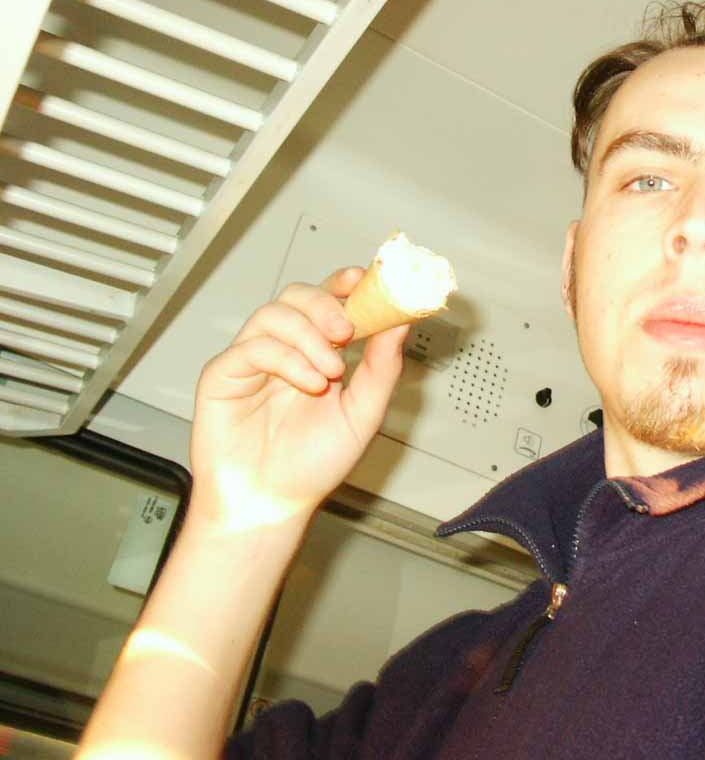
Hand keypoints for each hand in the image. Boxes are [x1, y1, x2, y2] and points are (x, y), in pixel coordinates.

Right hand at [190, 267, 409, 532]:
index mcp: (318, 352)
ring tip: (330, 372)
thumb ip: (381, 368)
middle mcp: (284, 349)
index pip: (330, 301)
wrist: (272, 505)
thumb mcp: (363, 414)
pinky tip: (308, 383)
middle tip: (347, 329)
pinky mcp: (223, 375)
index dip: (345, 283)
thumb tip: (400, 324)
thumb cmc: (313, 465)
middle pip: (298, 295)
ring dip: (309, 336)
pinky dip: (286, 358)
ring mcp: (252, 360)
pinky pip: (252, 346)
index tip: (366, 279)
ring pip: (274, 314)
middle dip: (325, 303)